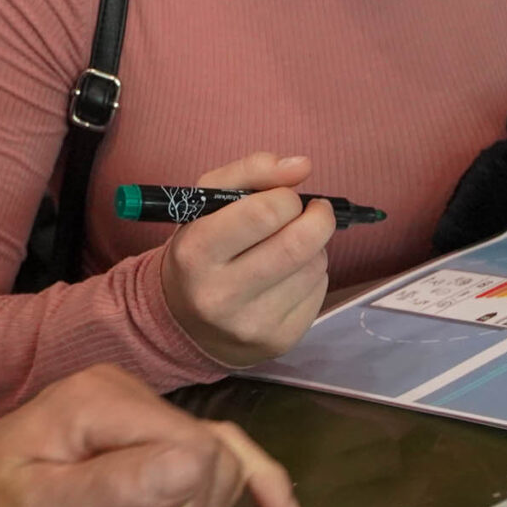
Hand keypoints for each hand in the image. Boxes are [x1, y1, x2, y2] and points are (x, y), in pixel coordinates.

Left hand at [0, 364, 301, 506]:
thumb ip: (118, 485)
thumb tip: (200, 465)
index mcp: (105, 399)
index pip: (197, 453)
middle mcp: (131, 393)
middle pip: (215, 464)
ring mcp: (141, 414)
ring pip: (217, 474)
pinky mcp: (148, 437)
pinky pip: (216, 460)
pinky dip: (239, 488)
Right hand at [155, 152, 335, 366]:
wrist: (186, 324)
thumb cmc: (201, 249)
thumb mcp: (206, 202)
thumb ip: (251, 171)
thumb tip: (303, 165)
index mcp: (196, 252)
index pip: (263, 213)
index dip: (286, 196)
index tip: (286, 196)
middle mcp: (221, 295)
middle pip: (297, 244)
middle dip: (317, 218)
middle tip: (315, 211)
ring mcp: (253, 324)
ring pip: (314, 266)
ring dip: (313, 248)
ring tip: (289, 248)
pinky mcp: (280, 341)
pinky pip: (320, 291)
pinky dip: (313, 274)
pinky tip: (289, 276)